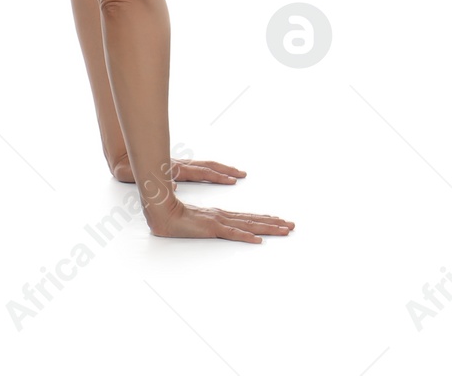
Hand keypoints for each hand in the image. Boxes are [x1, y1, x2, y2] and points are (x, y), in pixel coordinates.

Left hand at [112, 155, 246, 184]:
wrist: (117, 156)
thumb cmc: (123, 167)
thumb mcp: (131, 174)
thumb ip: (148, 180)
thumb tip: (172, 186)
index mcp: (170, 168)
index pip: (198, 172)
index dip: (214, 176)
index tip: (231, 180)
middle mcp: (176, 165)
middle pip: (205, 166)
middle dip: (224, 171)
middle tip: (241, 174)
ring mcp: (175, 165)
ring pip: (203, 166)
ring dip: (220, 169)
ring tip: (236, 173)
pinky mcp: (173, 167)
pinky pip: (196, 167)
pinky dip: (209, 170)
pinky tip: (216, 174)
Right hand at [149, 199, 293, 242]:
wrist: (159, 211)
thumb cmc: (171, 216)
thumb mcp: (192, 222)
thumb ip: (202, 223)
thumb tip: (212, 225)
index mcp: (218, 215)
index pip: (246, 218)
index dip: (263, 219)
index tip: (278, 220)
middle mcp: (221, 217)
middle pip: (253, 220)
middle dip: (274, 223)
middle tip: (292, 225)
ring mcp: (217, 222)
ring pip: (248, 225)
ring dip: (268, 227)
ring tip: (285, 230)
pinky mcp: (211, 228)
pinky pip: (231, 234)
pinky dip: (245, 236)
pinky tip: (257, 240)